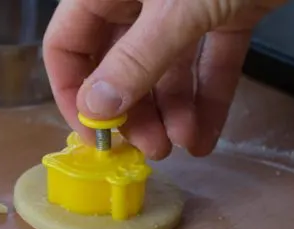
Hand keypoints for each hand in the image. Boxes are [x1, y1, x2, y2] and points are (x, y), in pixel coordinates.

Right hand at [43, 0, 286, 158]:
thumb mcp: (176, 10)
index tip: (97, 137)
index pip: (67, 45)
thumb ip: (135, 61)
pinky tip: (208, 135)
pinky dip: (210, 94)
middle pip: (118, 62)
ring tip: (184, 146)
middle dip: (134, 110)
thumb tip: (94, 110)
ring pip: (165, 65)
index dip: (74, 94)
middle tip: (150, 149)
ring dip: (172, 110)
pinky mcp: (227, 7)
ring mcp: (184, 1)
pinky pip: (210, 57)